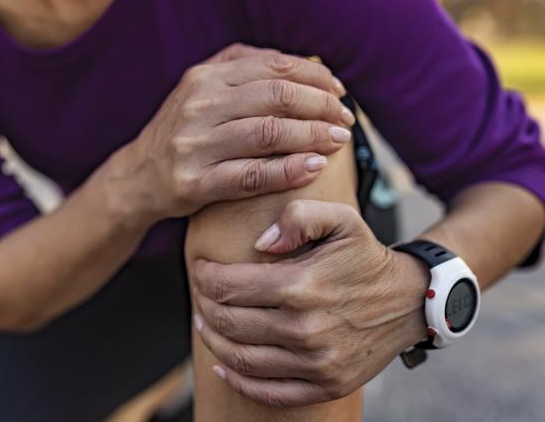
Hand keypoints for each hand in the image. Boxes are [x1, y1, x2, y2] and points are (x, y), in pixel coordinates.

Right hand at [119, 44, 354, 219]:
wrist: (138, 177)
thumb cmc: (182, 130)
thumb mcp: (200, 89)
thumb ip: (242, 68)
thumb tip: (301, 62)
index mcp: (205, 77)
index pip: (274, 66)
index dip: (315, 77)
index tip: (339, 92)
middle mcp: (199, 104)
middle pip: (277, 96)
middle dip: (321, 105)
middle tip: (344, 120)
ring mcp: (195, 144)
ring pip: (269, 133)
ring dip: (312, 135)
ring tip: (338, 140)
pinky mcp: (195, 182)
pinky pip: (252, 176)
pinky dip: (288, 170)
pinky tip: (313, 167)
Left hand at [191, 200, 429, 407]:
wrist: (409, 300)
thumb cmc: (366, 257)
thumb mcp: (341, 219)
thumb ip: (298, 217)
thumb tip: (260, 244)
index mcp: (302, 286)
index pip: (229, 285)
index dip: (204, 276)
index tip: (200, 268)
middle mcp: (305, 328)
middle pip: (228, 322)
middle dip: (204, 304)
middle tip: (200, 293)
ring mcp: (315, 363)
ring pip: (240, 358)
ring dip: (212, 340)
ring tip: (204, 322)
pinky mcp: (324, 385)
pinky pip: (268, 392)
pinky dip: (237, 381)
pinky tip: (222, 366)